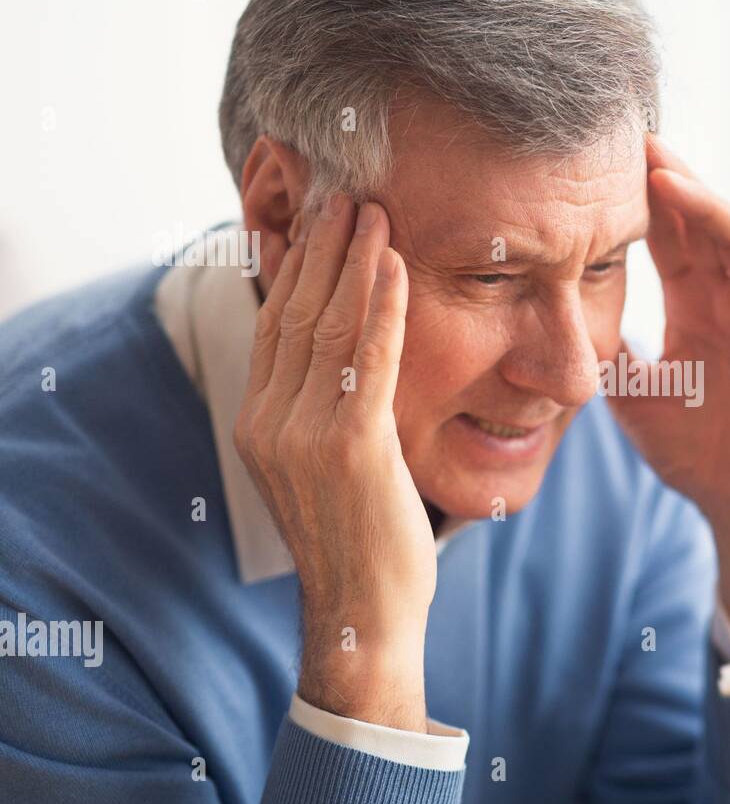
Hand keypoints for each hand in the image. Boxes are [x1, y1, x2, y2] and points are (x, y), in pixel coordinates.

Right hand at [233, 193, 433, 731]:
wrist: (365, 612)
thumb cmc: (359, 537)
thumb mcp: (323, 467)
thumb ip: (321, 407)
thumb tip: (338, 353)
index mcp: (260, 423)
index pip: (276, 325)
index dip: (297, 267)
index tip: (317, 218)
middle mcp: (272, 422)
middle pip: (297, 313)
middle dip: (323, 248)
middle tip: (347, 191)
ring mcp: (306, 435)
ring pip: (330, 327)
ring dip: (355, 261)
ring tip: (373, 209)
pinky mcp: (352, 447)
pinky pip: (371, 361)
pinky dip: (384, 307)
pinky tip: (396, 265)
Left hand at [608, 137, 729, 666]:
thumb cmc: (697, 454)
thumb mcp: (635, 393)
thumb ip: (610, 352)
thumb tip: (556, 319)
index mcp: (696, 310)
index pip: (667, 242)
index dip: (640, 203)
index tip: (602, 163)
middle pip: (699, 227)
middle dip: (668, 184)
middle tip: (632, 141)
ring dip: (703, 201)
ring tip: (666, 168)